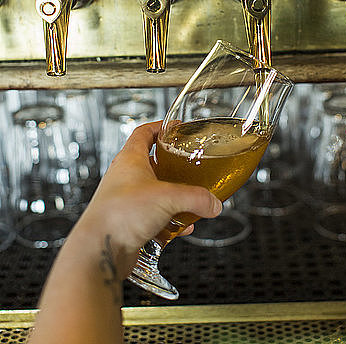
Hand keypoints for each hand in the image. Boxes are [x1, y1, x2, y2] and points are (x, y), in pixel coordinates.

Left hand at [74, 121, 222, 278]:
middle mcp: (126, 177)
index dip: (160, 127)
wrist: (99, 250)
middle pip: (152, 162)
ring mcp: (126, 199)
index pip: (144, 133)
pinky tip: (183, 228)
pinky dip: (170, 220)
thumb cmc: (119, 214)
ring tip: (191, 200)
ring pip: (155, 191)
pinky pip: (154, 216)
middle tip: (190, 166)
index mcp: (130, 159)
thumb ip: (196, 198)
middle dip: (173, 165)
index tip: (175, 128)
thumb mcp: (167, 198)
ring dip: (174, 196)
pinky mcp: (129, 222)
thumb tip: (213, 202)